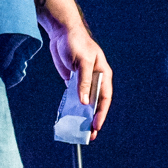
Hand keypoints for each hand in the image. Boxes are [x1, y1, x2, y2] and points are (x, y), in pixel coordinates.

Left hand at [45, 19, 112, 140]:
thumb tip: (84, 102)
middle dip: (92, 118)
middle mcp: (95, 80)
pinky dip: (72, 107)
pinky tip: (69, 117)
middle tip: (89, 134)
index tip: (95, 125)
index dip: (101, 112)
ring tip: (78, 130)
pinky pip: (73, 97)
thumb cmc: (76, 42)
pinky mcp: (72, 81)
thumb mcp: (82, 61)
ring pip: (84, 102)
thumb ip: (83, 81)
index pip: (105, 97)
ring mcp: (83, 81)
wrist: (61, 32)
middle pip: (95, 103)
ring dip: (82, 115)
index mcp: (102, 74)